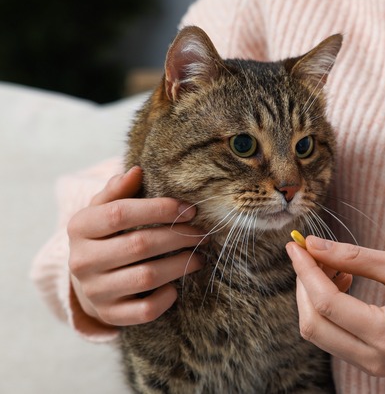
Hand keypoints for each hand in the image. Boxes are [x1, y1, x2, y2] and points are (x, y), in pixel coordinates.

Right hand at [67, 166, 205, 326]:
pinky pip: (145, 310)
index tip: (190, 209)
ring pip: (147, 277)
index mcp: (79, 227)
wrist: (89, 280)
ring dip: (181, 264)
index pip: (120, 213)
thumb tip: (137, 171)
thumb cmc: (107, 235)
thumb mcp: (105, 209)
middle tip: (202, 233)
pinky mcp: (109, 315)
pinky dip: (167, 297)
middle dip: (179, 237)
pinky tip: (176, 285)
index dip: (160, 209)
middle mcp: (81, 261)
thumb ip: (119, 190)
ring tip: (198, 255)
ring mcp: (95, 291)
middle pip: (140, 245)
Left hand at [285, 237, 384, 376]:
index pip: (328, 304)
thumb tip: (313, 247)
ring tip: (336, 265)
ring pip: (319, 333)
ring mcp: (373, 366)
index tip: (296, 245)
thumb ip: (356, 257)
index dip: (306, 271)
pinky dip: (328, 308)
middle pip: (314, 325)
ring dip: (315, 296)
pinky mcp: (372, 363)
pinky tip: (344, 281)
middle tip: (312, 252)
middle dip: (305, 285)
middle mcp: (376, 359)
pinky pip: (333, 336)